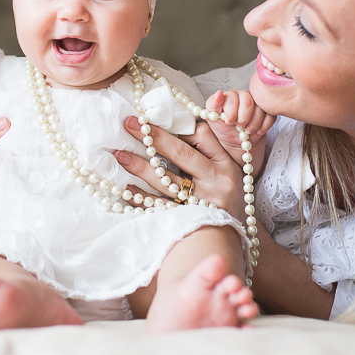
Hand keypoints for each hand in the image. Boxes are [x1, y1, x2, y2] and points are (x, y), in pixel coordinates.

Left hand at [113, 116, 246, 219]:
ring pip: (167, 181)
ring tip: (120, 155)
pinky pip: (161, 206)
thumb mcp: (228, 169)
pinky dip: (143, 197)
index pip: (201, 136)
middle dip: (153, 137)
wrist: (233, 235)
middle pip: (181, 154)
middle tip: (129, 123)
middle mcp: (215, 181)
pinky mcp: (189, 219)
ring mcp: (201, 201)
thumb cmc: (227, 196)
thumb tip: (176, 127)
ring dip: (141, 167)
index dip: (176, 127)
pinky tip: (128, 188)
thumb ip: (207, 149)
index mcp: (225, 163)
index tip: (151, 119)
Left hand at [204, 89, 274, 166]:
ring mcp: (257, 102)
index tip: (229, 122)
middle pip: (248, 102)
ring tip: (247, 130)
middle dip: (243, 119)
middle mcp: (244, 95)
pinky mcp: (268, 110)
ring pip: (260, 110)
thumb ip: (213, 105)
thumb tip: (219, 93)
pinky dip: (263, 127)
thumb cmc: (223, 127)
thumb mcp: (213, 118)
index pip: (233, 99)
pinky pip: (271, 116)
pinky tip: (257, 131)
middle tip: (239, 126)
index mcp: (231, 95)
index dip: (231, 113)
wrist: (236, 138)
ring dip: (253, 125)